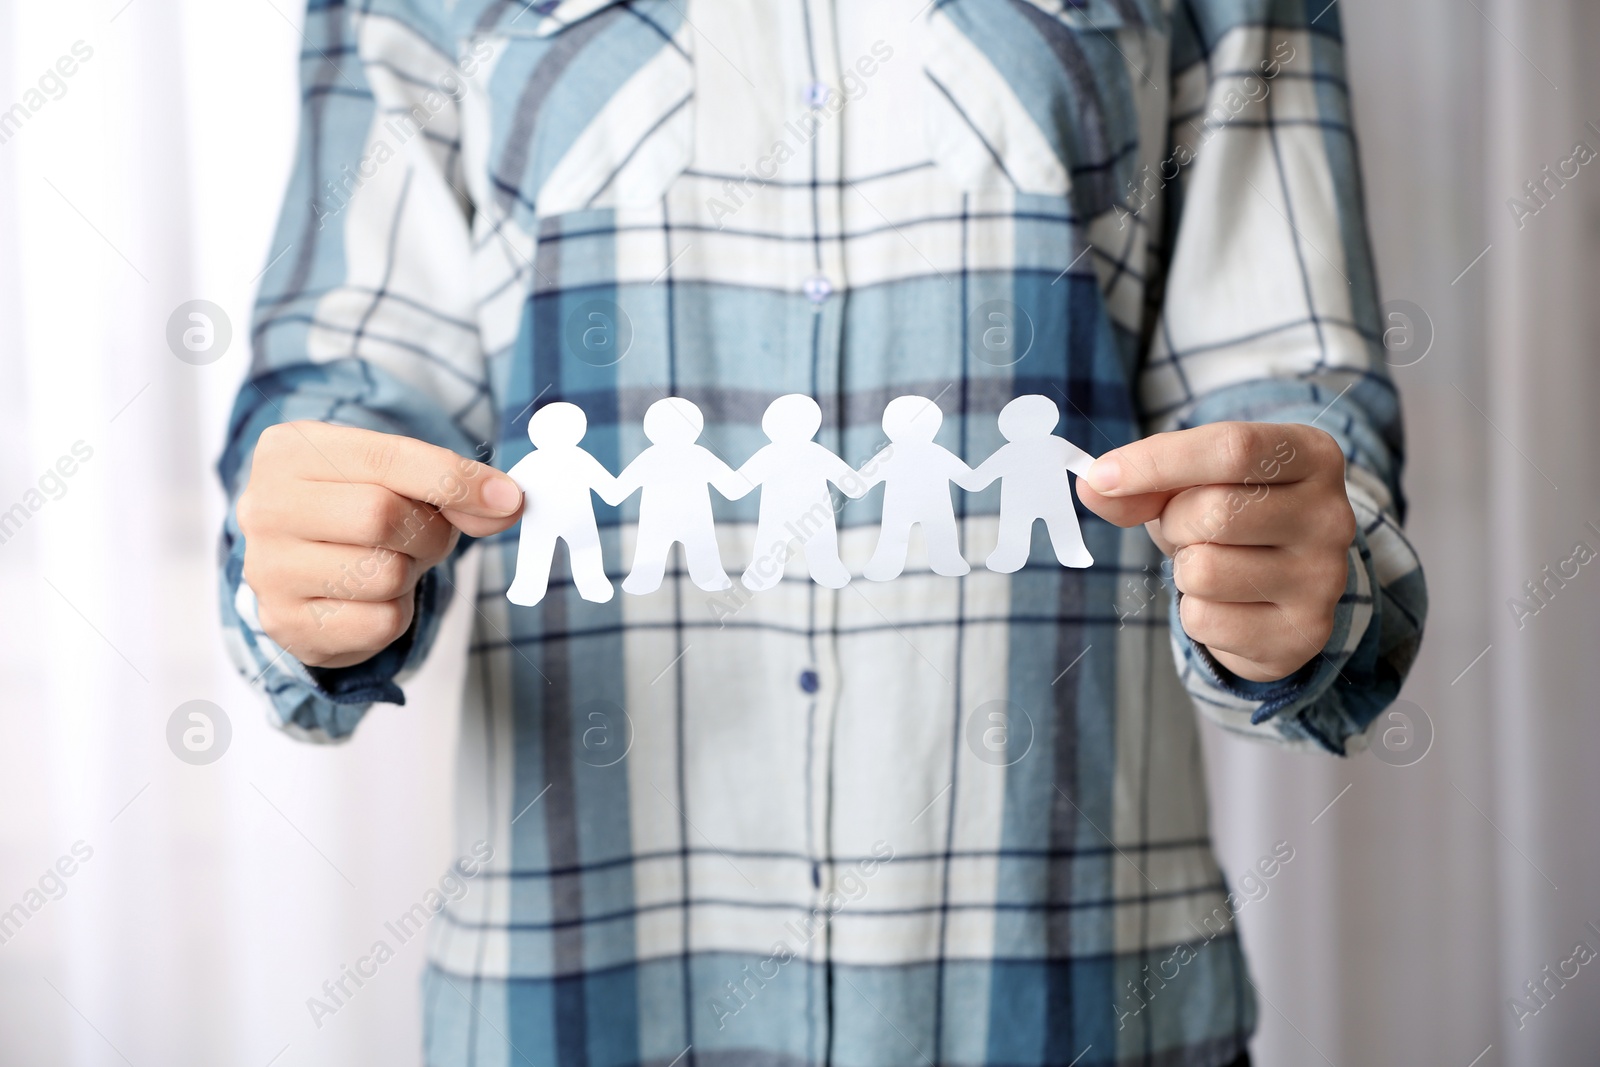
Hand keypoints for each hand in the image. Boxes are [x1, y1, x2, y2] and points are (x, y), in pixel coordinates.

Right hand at [236, 422, 522, 668]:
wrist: (303, 560)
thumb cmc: (356, 505)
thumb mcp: (397, 477)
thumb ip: (453, 487)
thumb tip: (505, 504)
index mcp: (291, 450)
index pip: (389, 457)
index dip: (455, 479)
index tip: (507, 498)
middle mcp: (266, 506)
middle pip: (381, 516)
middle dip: (429, 531)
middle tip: (431, 536)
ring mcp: (268, 569)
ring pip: (383, 574)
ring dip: (412, 574)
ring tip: (393, 561)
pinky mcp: (285, 623)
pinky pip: (379, 622)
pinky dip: (397, 613)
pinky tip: (375, 596)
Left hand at [1076, 422, 1355, 681]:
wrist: (1282, 591)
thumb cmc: (1232, 519)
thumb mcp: (1190, 485)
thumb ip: (1140, 482)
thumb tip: (1091, 484)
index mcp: (1312, 456)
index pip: (1232, 447)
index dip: (1158, 460)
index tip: (1103, 474)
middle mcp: (1331, 515)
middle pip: (1214, 512)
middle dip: (1175, 522)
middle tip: (1189, 529)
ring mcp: (1323, 579)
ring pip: (1204, 571)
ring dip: (1184, 570)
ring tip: (1213, 563)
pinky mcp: (1302, 633)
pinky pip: (1204, 619)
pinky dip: (1194, 612)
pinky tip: (1225, 603)